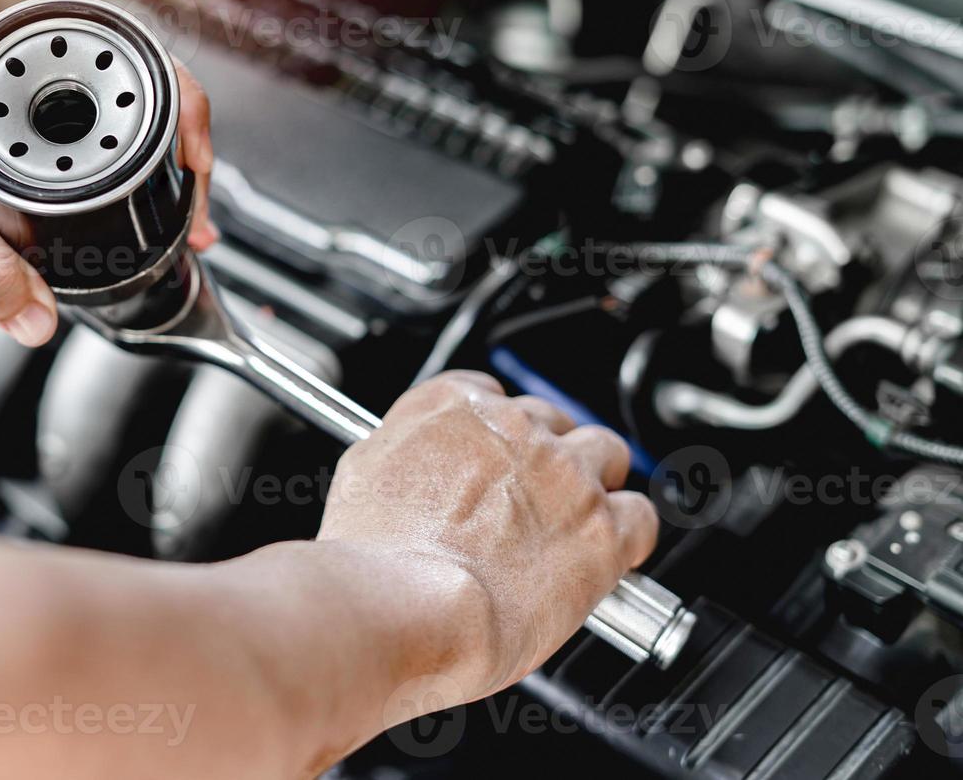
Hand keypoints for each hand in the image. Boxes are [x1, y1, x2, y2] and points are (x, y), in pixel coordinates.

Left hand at [0, 21, 215, 346]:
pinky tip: (101, 258)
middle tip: (195, 216)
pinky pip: (51, 212)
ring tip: (168, 240)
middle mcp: (18, 91)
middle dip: (168, 169)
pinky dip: (81, 238)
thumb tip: (38, 318)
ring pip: (90, 170)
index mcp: (13, 57)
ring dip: (129, 207)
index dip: (180, 113)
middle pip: (125, 123)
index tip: (196, 165)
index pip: (129, 67)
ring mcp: (4, 139)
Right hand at [317, 370, 658, 702]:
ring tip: (574, 521)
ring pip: (605, 452)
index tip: (493, 458)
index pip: (489, 393)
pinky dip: (629, 533)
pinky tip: (608, 555)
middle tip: (529, 499)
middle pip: (551, 419)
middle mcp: (512, 427)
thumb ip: (398, 458)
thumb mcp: (360, 480)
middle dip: (545, 456)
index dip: (496, 433)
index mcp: (449, 407)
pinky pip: (641, 514)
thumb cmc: (376, 560)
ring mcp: (563, 473)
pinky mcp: (602, 527)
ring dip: (595, 482)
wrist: (407, 607)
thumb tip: (410, 472)